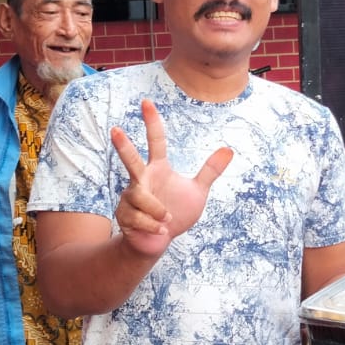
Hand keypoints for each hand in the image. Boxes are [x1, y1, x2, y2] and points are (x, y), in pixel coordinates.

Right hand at [111, 99, 233, 257]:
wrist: (157, 241)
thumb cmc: (175, 213)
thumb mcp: (197, 192)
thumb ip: (210, 170)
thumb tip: (229, 148)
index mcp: (158, 169)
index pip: (155, 141)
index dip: (152, 122)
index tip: (147, 102)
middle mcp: (140, 179)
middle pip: (131, 159)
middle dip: (123, 146)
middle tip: (115, 130)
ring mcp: (129, 196)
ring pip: (142, 198)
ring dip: (159, 211)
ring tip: (166, 219)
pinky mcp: (124, 214)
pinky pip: (141, 218)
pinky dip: (154, 226)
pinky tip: (158, 230)